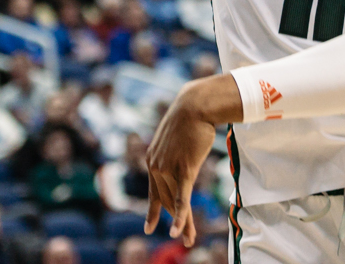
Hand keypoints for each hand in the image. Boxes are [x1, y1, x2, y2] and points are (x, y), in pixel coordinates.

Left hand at [144, 83, 218, 245]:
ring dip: (183, 223)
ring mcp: (168, 169)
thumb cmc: (190, 115)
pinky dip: (181, 216)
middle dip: (174, 221)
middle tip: (182, 237)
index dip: (154, 211)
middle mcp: (156, 167)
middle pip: (166, 201)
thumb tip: (182, 146)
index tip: (150, 227)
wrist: (195, 104)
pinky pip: (182, 198)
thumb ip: (175, 147)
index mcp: (152, 160)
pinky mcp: (184, 169)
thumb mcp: (177, 134)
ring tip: (188, 239)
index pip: (155, 192)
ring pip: (176, 202)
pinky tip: (179, 231)